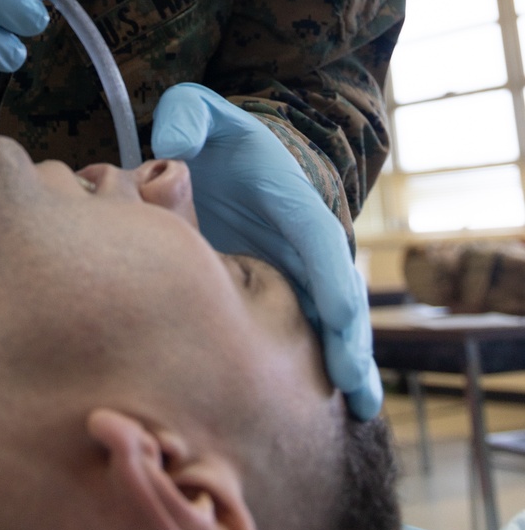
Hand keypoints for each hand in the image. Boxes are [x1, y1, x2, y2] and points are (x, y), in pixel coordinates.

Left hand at [151, 82, 380, 419]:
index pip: (319, 247)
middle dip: (350, 345)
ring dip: (344, 367)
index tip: (343, 331)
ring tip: (358, 414)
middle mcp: (304, 242)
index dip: (333, 291)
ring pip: (326, 325)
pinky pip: (303, 334)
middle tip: (359, 395)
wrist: (231, 152)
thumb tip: (171, 147)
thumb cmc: (219, 138)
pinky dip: (317, 369)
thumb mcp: (202, 115)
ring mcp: (297, 271)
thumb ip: (189, 119)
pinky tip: (324, 413)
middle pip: (337, 298)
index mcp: (292, 201)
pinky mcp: (281, 292)